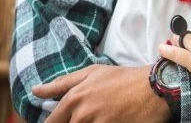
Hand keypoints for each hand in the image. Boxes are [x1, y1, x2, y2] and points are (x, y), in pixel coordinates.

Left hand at [32, 64, 170, 122]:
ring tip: (104, 116)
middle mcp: (82, 115)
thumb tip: (35, 91)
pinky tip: (111, 121)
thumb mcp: (92, 73)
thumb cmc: (123, 79)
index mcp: (74, 99)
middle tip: (92, 115)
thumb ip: (61, 84)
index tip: (64, 121)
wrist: (155, 88)